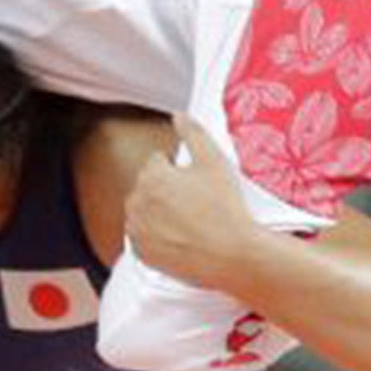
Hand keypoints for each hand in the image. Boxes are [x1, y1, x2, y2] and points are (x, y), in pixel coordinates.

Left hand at [123, 116, 266, 291]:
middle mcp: (137, 203)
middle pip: (147, 187)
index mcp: (151, 177)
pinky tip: (179, 236)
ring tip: (189, 220)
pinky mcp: (141, 253)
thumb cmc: (226, 209)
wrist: (233, 253)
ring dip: (158, 212)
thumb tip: (179, 116)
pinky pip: (142, 238)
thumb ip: (193, 132)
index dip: (178, 169)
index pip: (156, 162)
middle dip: (166, 190)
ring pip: (143, 212)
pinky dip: (155, 236)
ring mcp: (137, 230)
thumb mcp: (214, 161)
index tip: (195, 182)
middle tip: (195, 202)